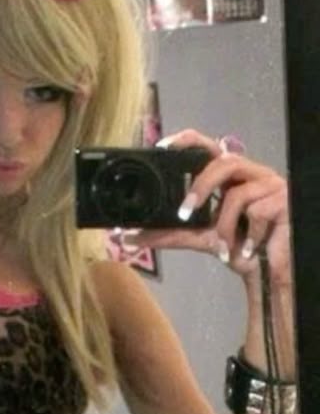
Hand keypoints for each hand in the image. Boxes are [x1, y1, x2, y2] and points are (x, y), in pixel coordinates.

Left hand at [128, 130, 291, 289]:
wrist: (266, 271)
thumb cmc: (238, 246)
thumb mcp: (199, 238)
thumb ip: (167, 235)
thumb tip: (130, 236)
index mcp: (228, 178)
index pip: (208, 149)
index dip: (187, 142)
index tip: (163, 147)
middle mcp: (249, 174)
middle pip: (224, 160)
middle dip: (202, 186)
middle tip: (184, 213)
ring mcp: (269, 185)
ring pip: (237, 193)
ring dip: (224, 223)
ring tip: (222, 245)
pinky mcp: (283, 201)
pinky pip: (257, 213)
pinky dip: (247, 237)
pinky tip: (248, 249)